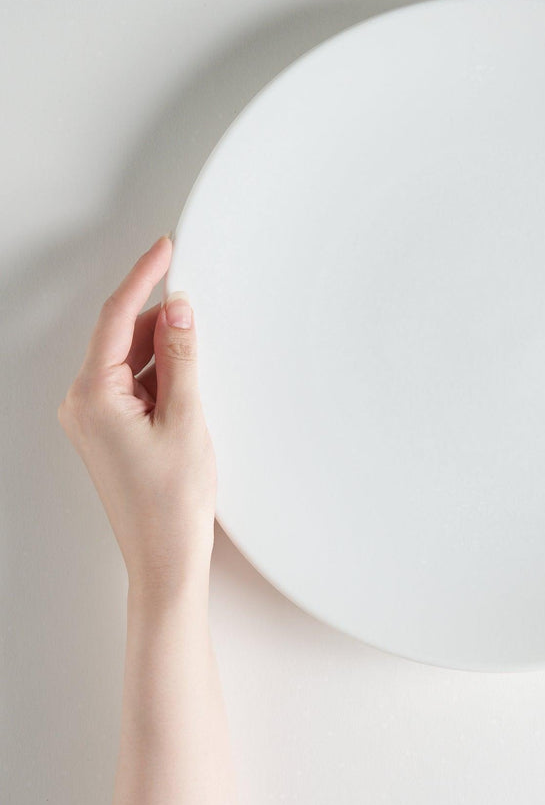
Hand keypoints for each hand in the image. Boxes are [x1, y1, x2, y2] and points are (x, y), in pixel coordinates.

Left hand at [58, 236, 215, 598]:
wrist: (164, 555)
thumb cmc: (172, 500)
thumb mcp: (187, 418)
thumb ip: (181, 357)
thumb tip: (178, 310)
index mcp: (93, 396)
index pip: (116, 318)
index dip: (144, 278)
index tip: (165, 249)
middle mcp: (83, 403)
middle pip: (121, 337)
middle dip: (161, 319)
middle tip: (201, 306)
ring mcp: (94, 418)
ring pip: (130, 361)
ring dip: (165, 350)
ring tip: (202, 360)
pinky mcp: (109, 430)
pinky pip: (134, 385)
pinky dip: (161, 375)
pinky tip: (190, 382)